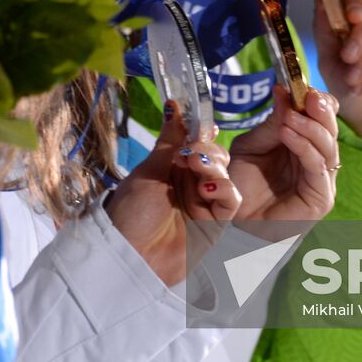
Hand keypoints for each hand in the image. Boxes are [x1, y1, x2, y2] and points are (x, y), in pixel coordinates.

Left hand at [105, 101, 239, 285]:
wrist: (129, 256)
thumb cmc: (133, 212)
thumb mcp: (149, 171)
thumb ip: (169, 141)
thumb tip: (174, 106)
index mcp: (174, 169)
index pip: (198, 144)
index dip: (202, 133)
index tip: (204, 124)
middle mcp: (191, 184)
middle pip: (216, 158)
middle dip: (207, 150)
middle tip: (189, 152)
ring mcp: (205, 204)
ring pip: (225, 176)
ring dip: (213, 167)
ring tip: (195, 166)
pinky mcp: (216, 224)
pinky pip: (231, 202)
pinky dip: (224, 190)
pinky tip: (208, 188)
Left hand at [228, 83, 337, 232]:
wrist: (231, 221)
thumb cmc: (241, 185)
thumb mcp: (252, 145)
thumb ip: (272, 122)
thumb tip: (284, 90)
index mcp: (304, 143)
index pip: (322, 116)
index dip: (315, 99)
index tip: (299, 83)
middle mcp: (317, 160)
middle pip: (330, 128)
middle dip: (320, 109)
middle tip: (306, 94)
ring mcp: (322, 179)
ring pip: (328, 146)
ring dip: (311, 127)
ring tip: (291, 115)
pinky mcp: (321, 198)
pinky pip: (317, 167)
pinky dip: (305, 147)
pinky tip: (289, 133)